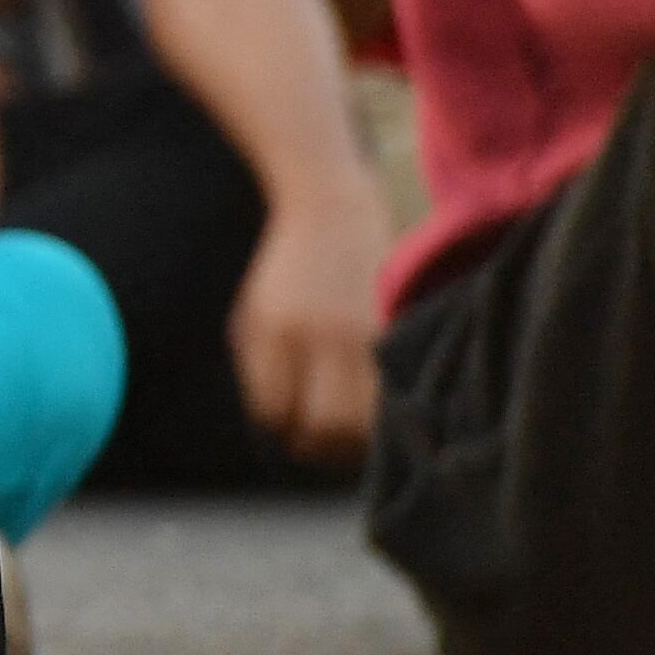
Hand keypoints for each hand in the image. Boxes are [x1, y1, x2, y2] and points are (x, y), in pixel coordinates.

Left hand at [227, 200, 385, 467]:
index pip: (275, 411)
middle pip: (328, 428)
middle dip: (321, 444)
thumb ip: (260, 371)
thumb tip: (276, 431)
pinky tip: (374, 404)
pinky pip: (395, 395)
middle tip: (320, 437)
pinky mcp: (400, 332)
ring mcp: (368, 335)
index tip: (287, 423)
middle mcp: (325, 337)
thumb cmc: (286, 274)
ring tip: (349, 427)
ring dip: (358, 438)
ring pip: (370, 422)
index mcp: (277, 332)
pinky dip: (385, 413)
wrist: (333, 211)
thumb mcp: (253, 316)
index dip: (280, 426)